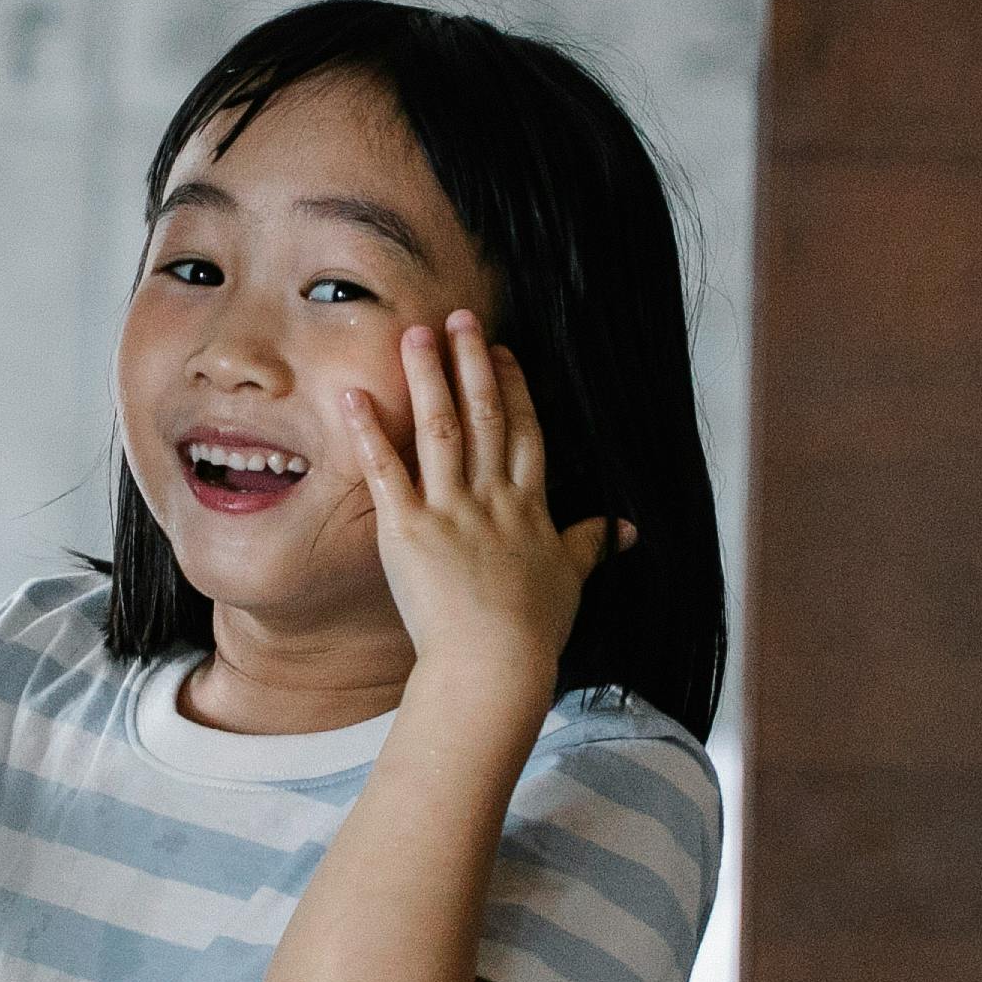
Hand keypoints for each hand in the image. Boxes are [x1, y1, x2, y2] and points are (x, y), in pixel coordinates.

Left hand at [331, 313, 632, 702]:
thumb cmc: (533, 632)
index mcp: (528, 507)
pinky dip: (369, 432)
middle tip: (458, 317)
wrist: (495, 664)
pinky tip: (355, 395)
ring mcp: (449, 510)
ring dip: (426, 377)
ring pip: (438, 428)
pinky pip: (385, 471)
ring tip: (414, 334)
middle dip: (470, 362)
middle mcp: (490, 498)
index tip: (500, 351)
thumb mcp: (571, 580)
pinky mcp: (408, 530)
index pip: (522, 432)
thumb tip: (626, 528)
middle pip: (482, 415)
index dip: (512, 388)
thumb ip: (592, 545)